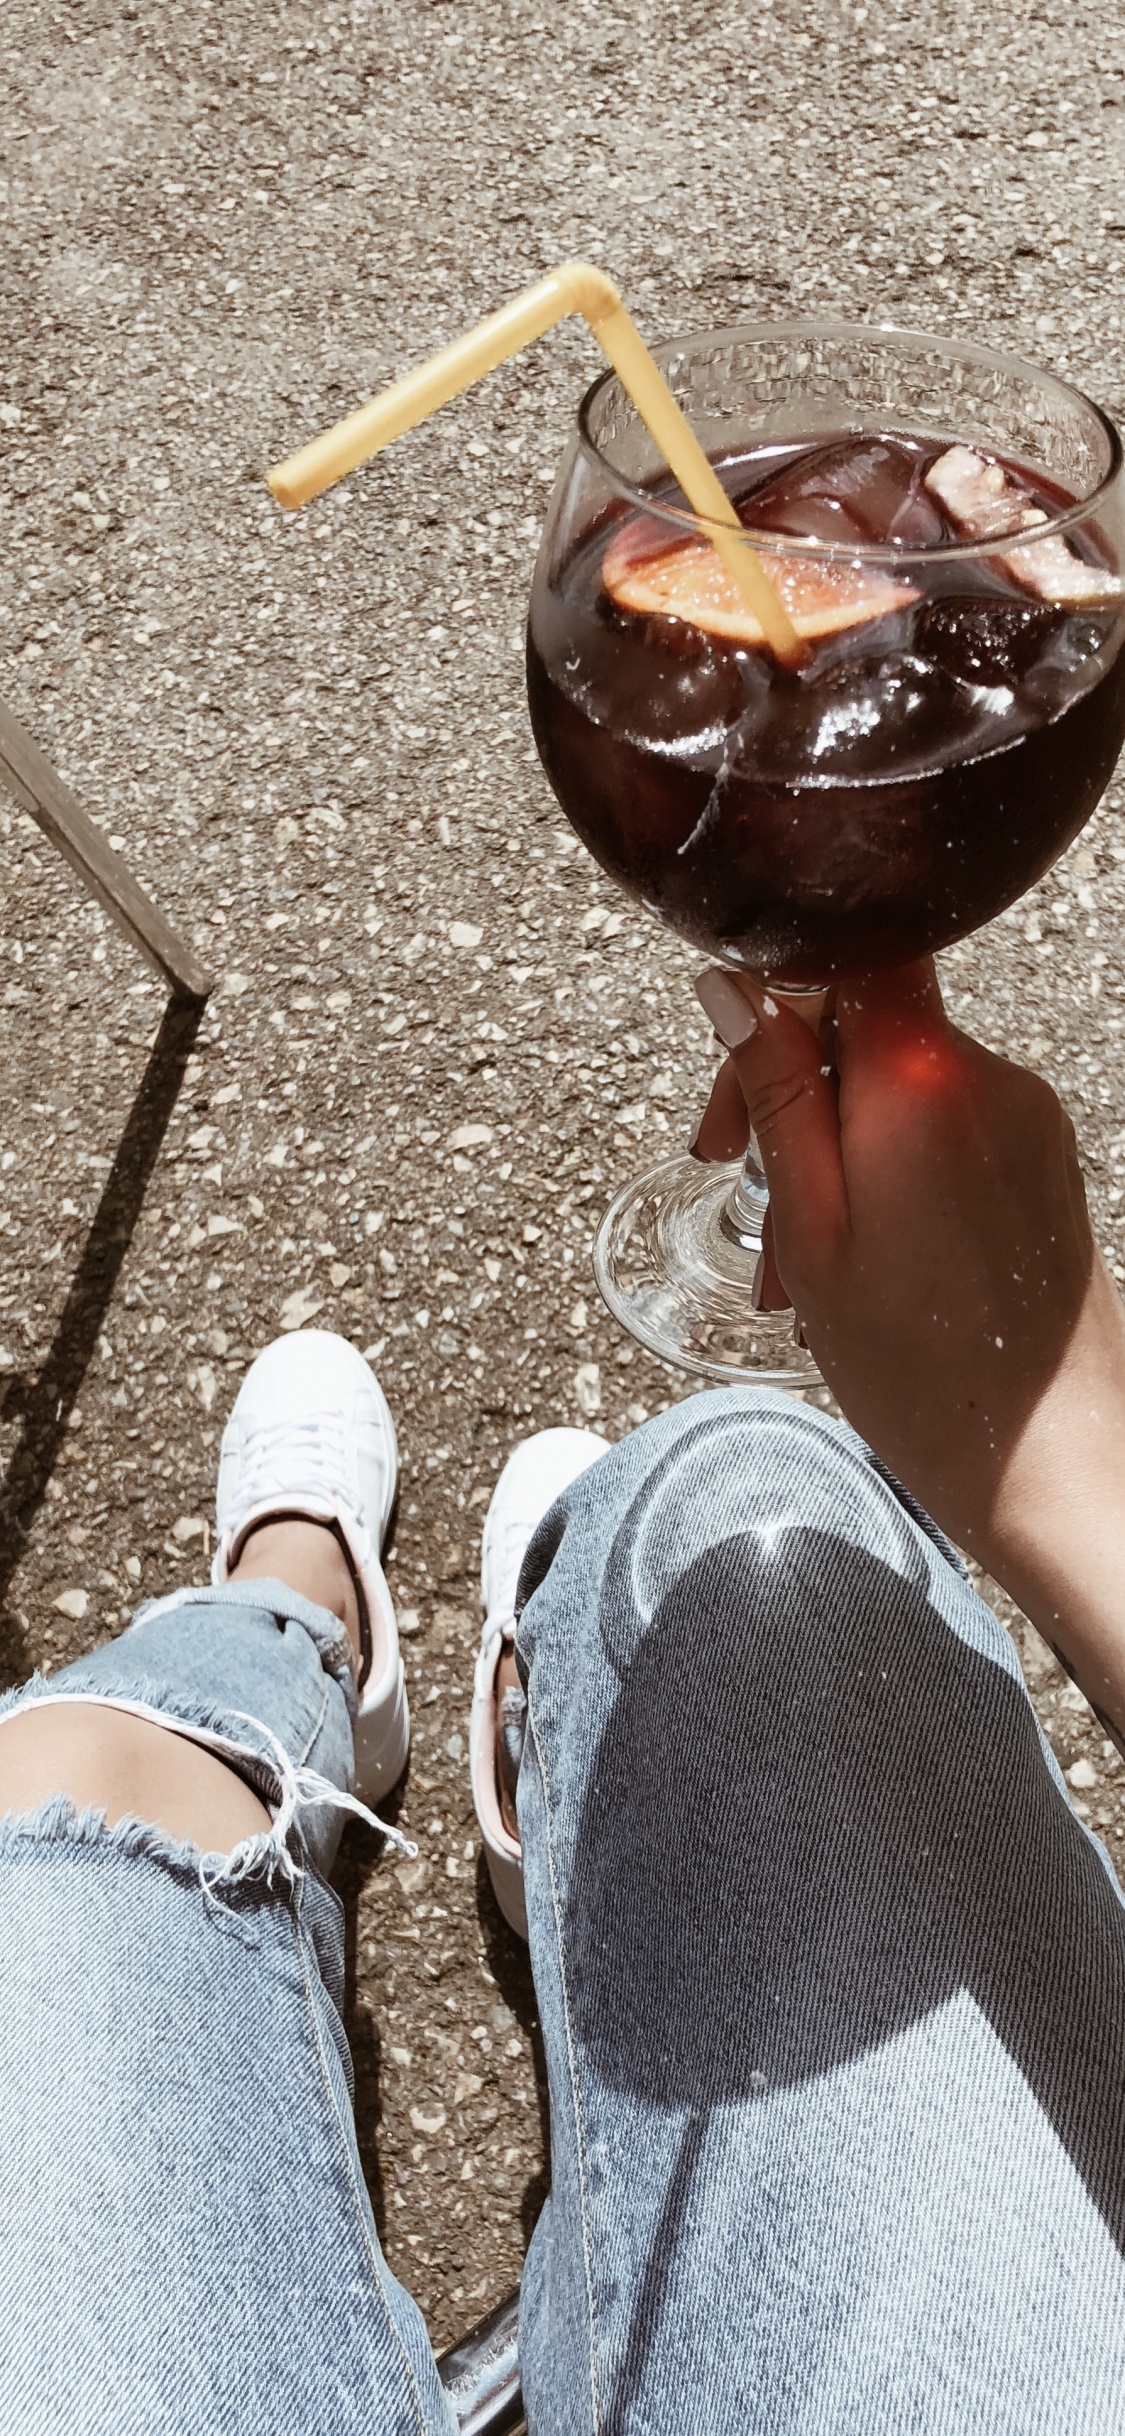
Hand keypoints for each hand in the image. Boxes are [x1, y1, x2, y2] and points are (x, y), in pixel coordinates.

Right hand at [692, 960, 1124, 1719]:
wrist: (1051, 1461)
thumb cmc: (920, 1367)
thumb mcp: (811, 1224)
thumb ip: (774, 1093)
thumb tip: (731, 985)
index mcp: (924, 1082)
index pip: (846, 959)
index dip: (778, 994)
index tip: (735, 1079)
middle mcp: (991, 1080)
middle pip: (865, 1030)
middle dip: (789, 1098)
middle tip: (730, 1176)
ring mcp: (1029, 1122)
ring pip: (898, 1095)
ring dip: (834, 1160)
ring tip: (798, 1272)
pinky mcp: (1045, 1165)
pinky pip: (944, 1136)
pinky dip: (888, 1182)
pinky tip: (859, 1273)